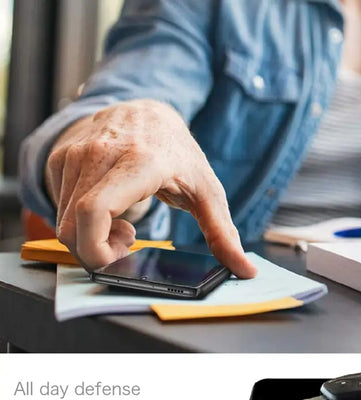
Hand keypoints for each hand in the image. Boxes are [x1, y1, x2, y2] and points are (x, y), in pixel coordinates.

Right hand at [45, 99, 256, 277]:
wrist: (149, 113)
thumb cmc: (179, 153)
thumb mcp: (207, 191)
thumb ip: (223, 234)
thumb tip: (246, 271)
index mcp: (139, 162)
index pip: (94, 211)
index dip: (97, 249)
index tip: (120, 257)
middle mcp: (101, 154)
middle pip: (73, 226)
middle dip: (96, 250)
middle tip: (126, 243)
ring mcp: (76, 154)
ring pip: (63, 220)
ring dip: (90, 234)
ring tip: (120, 221)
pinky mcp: (62, 158)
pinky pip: (59, 206)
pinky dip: (79, 219)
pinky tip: (106, 208)